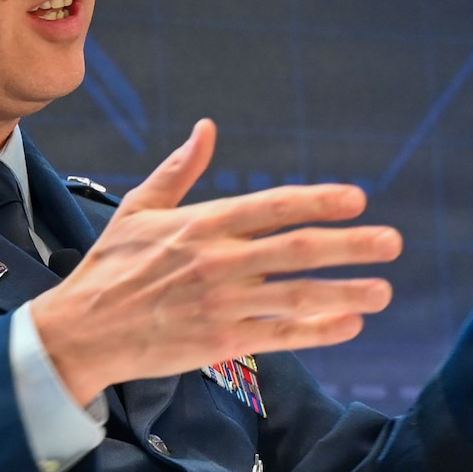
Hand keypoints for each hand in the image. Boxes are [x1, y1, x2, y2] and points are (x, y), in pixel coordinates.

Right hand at [28, 120, 402, 405]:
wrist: (80, 332)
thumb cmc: (110, 268)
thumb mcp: (138, 209)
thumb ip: (179, 170)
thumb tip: (207, 128)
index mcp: (202, 224)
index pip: (273, 206)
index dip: (318, 201)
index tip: (357, 199)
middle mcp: (218, 262)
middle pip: (298, 250)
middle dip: (351, 246)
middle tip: (392, 242)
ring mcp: (222, 304)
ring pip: (298, 297)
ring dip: (346, 293)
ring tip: (383, 291)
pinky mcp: (221, 343)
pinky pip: (281, 336)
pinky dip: (318, 331)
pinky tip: (349, 326)